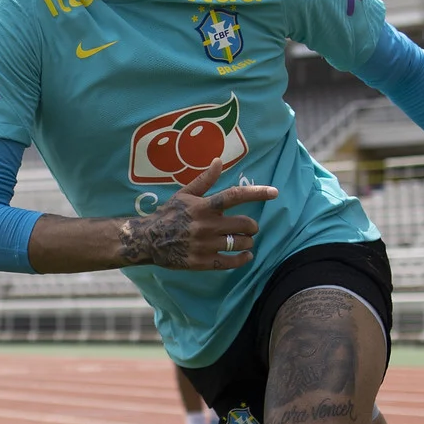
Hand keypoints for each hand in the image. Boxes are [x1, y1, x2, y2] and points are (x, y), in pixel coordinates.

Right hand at [118, 163, 277, 269]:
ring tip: (245, 240)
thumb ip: (204, 180)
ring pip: (240, 243)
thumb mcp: (184, 194)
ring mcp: (205, 245)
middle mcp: (206, 225)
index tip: (274, 192)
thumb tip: (219, 161)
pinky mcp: (202, 262)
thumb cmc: (168, 214)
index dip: (256, 193)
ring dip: (248, 242)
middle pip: (244, 224)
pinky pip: (230, 263)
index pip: (234, 196)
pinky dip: (242, 259)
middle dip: (252, 226)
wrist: (149, 240)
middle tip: (249, 227)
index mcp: (203, 206)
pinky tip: (246, 256)